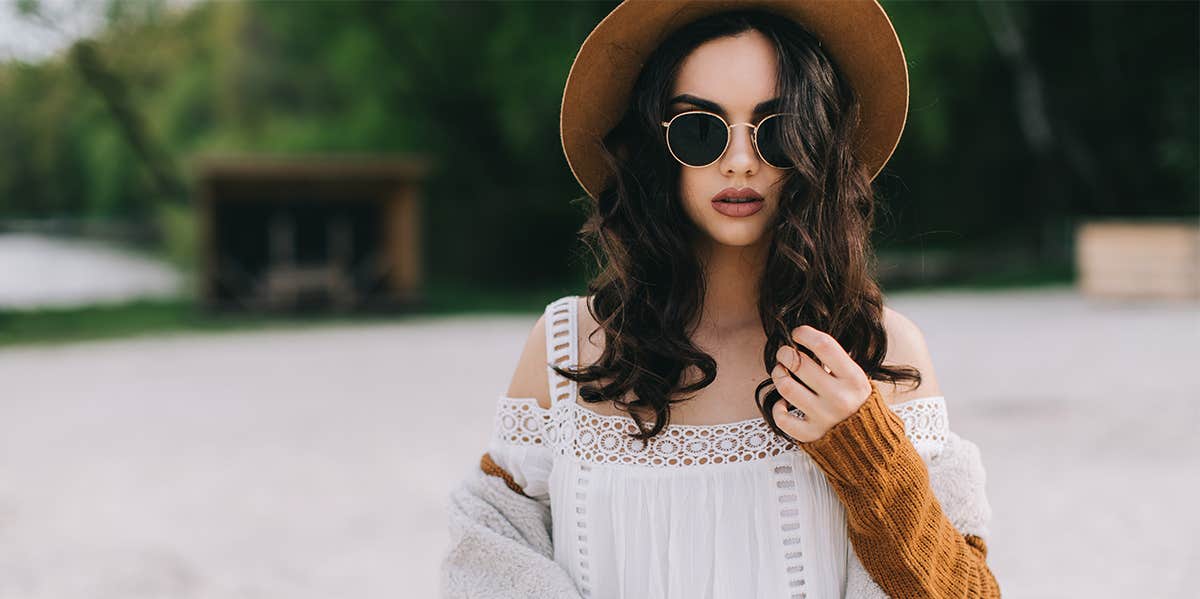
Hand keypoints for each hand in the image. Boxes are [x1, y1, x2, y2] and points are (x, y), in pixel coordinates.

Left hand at [770, 325, 875, 442]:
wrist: (869, 441)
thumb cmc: (856, 401)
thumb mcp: (856, 378)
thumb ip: (834, 361)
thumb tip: (802, 341)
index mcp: (854, 379)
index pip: (824, 345)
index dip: (804, 334)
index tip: (797, 333)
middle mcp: (839, 398)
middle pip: (799, 364)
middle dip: (785, 353)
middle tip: (785, 353)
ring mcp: (824, 418)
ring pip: (786, 387)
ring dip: (778, 375)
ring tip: (781, 372)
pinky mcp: (811, 435)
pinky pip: (782, 418)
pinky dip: (778, 407)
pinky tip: (784, 402)